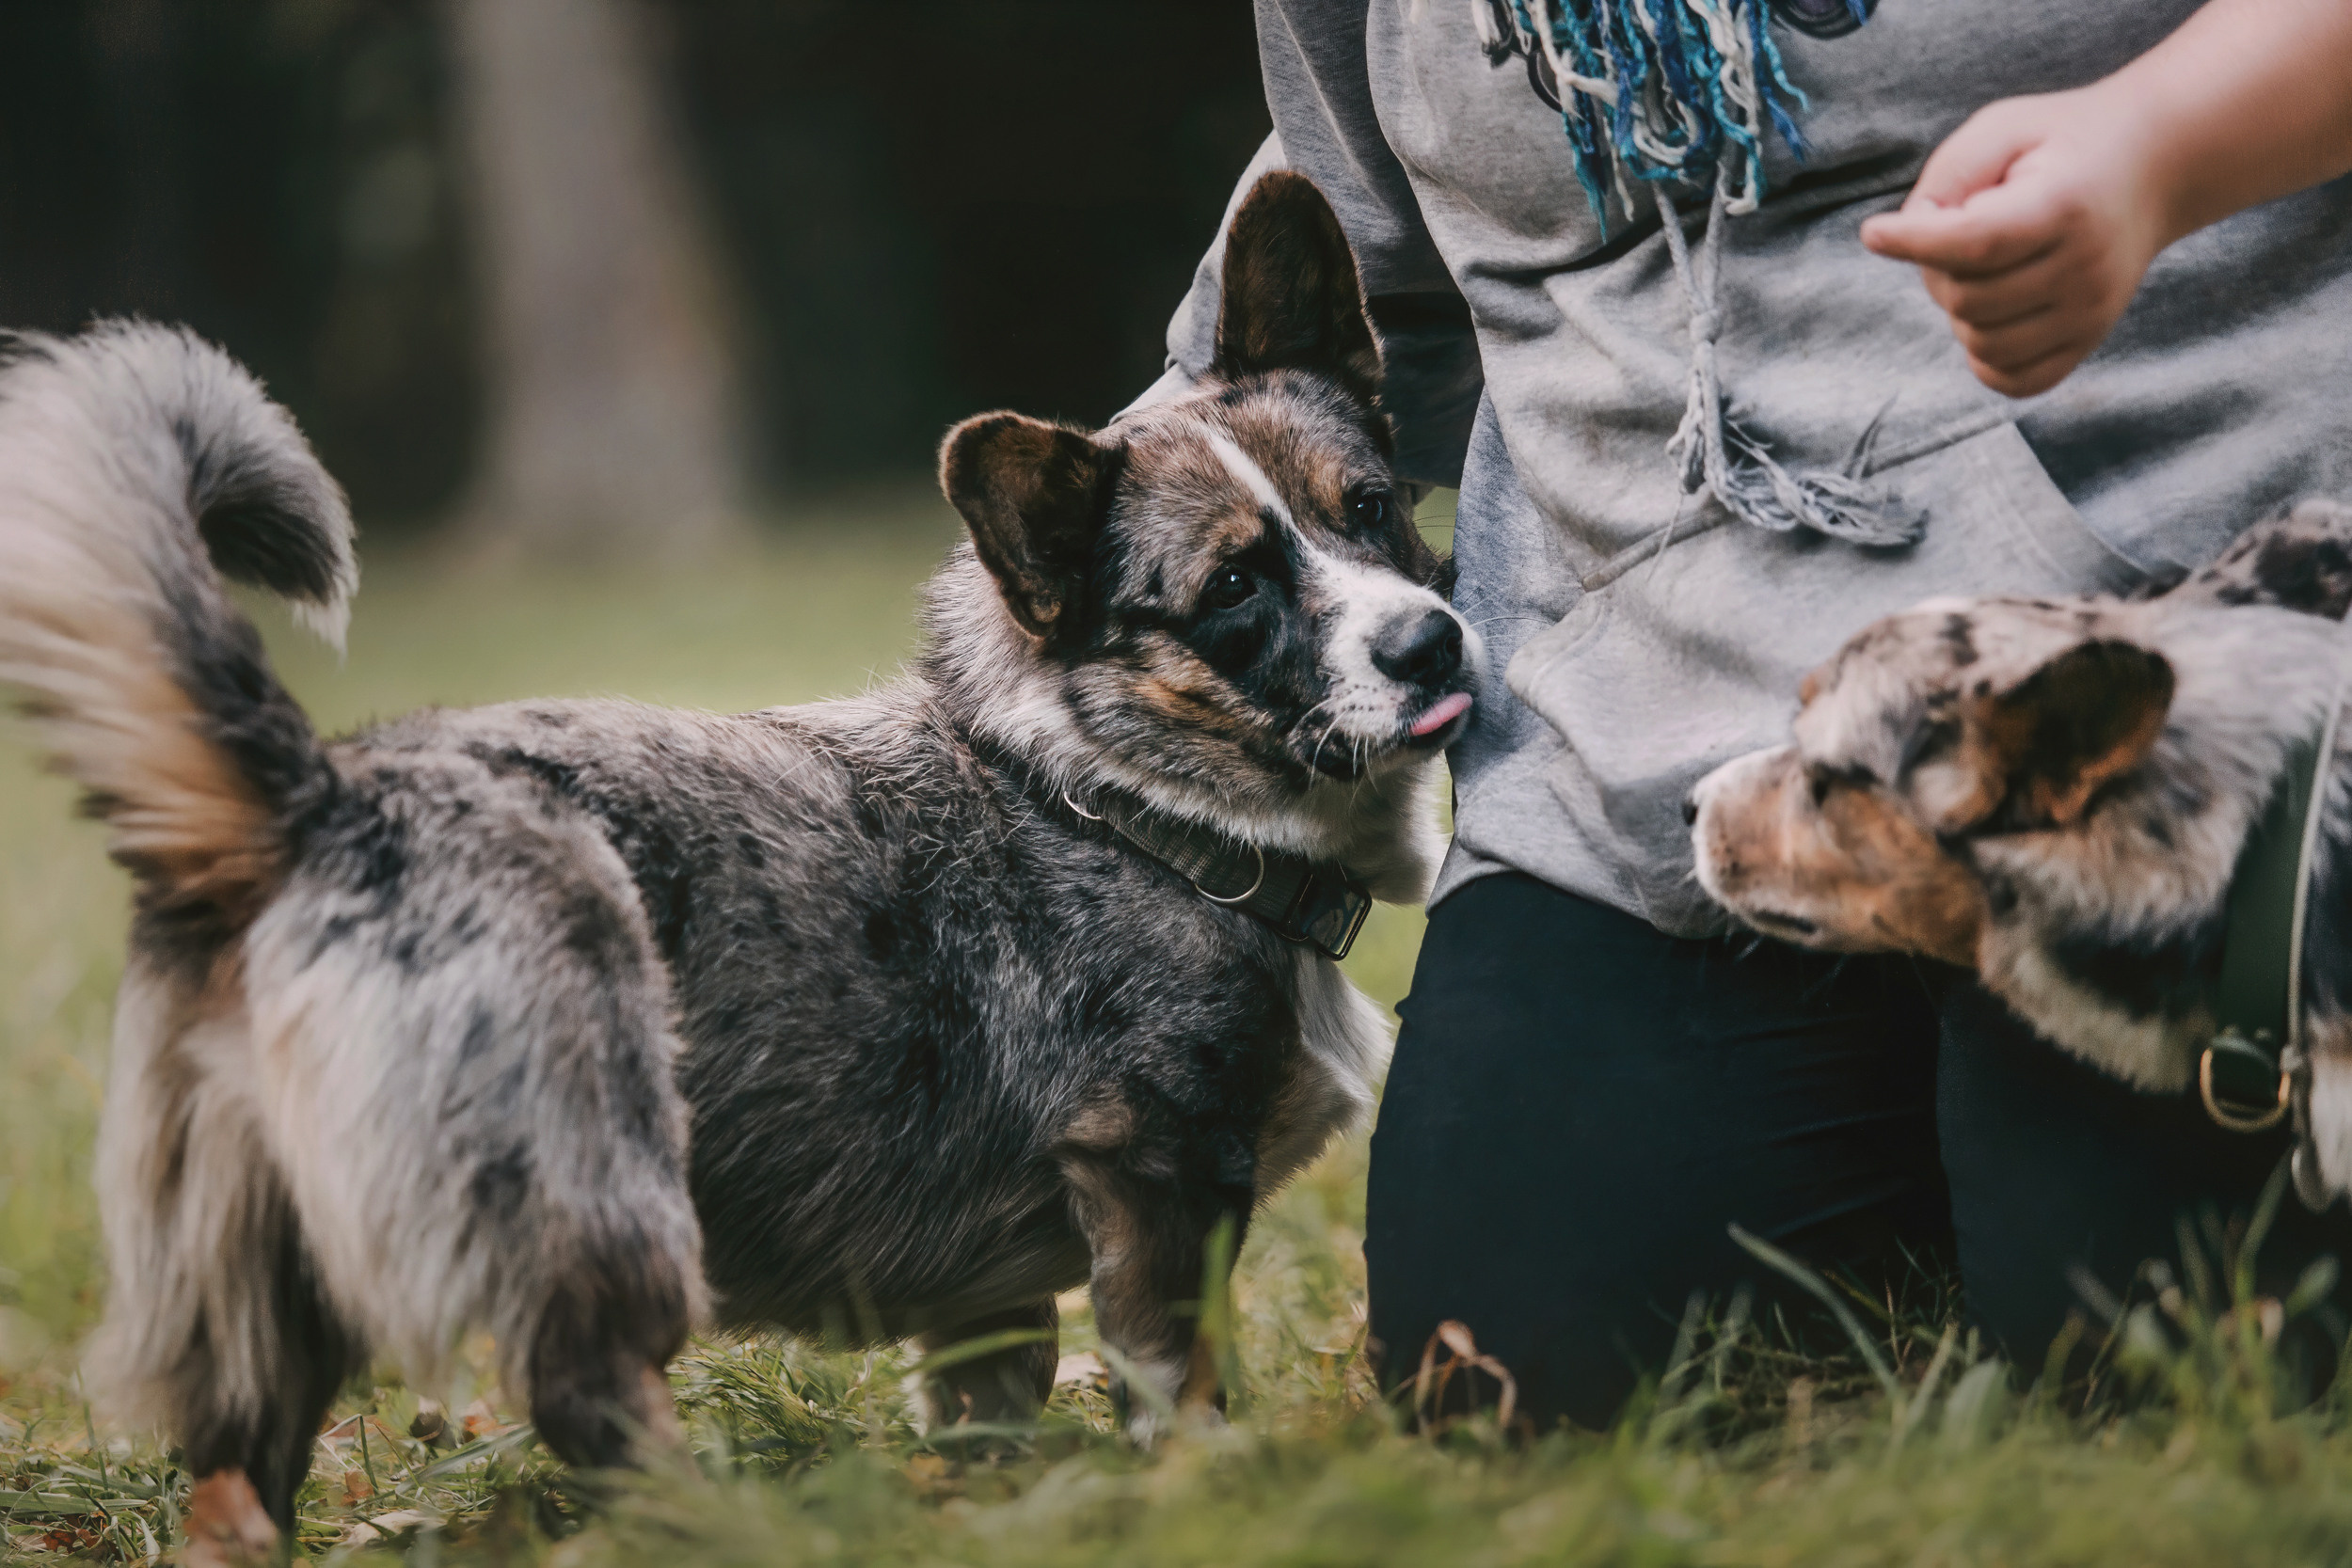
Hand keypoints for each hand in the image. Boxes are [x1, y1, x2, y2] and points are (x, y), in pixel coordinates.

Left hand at [1861, 87, 2173, 398]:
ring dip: (1961, 309)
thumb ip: (1949, 175)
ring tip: (1985, 264)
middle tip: (1962, 228)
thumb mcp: (2004, 128)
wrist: (2153, 165)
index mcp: (2064, 207)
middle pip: (1966, 298)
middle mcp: (2085, 268)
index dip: (1914, 242)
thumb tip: (1905, 236)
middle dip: (1939, 267)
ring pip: (1980, 343)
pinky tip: (1991, 312)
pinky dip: (1985, 356)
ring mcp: (2091, 313)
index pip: (1975, 243)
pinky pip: (2013, 380)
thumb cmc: (2061, 143)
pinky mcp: (2088, 341)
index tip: (1873, 232)